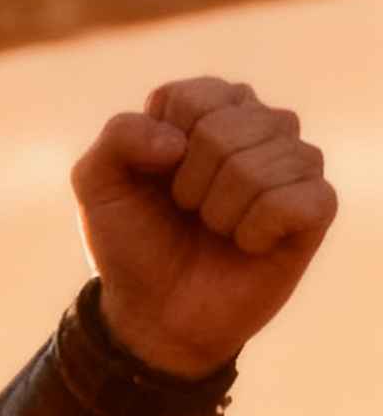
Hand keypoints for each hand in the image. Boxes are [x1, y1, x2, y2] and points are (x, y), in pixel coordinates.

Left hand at [73, 73, 335, 378]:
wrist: (156, 316)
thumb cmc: (134, 244)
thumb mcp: (97, 185)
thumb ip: (118, 135)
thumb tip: (177, 141)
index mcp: (211, 106)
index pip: (189, 99)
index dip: (160, 152)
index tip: (159, 183)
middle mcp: (259, 122)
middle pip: (222, 129)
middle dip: (190, 185)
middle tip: (189, 213)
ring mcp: (294, 160)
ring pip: (255, 166)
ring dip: (220, 212)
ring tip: (218, 229)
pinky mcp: (317, 204)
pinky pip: (291, 200)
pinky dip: (255, 231)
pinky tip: (249, 244)